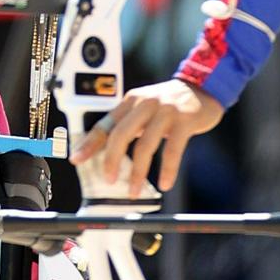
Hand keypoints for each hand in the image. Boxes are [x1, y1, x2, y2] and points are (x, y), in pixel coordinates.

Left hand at [74, 78, 219, 194]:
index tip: (76, 159)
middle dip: (111, 159)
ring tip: (133, 190)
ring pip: (145, 145)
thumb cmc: (169, 105)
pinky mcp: (184, 121)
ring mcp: (165, 111)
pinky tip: (165, 184)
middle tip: (108, 179)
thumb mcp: (145, 108)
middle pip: (121, 133)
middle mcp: (144, 103)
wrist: (202, 89)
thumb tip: (108, 153)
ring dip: (138, 172)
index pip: (105, 123)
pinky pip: (173, 149)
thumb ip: (129, 125)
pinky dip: (168, 169)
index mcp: (131, 101)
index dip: (89, 142)